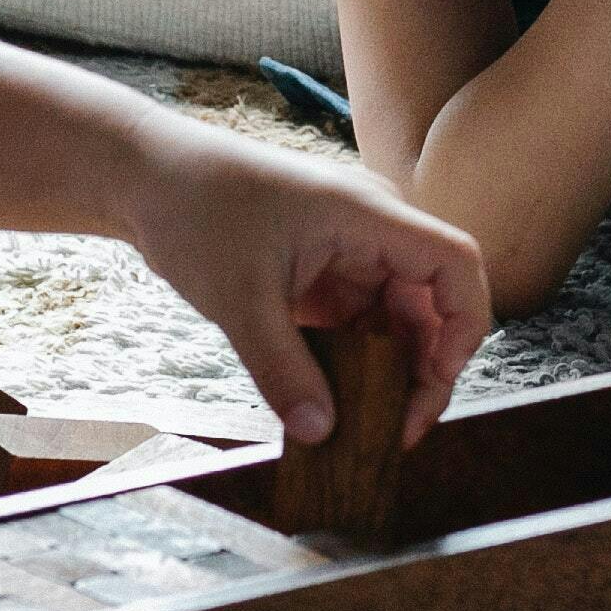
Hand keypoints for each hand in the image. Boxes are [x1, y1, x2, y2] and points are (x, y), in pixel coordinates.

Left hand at [118, 114, 489, 447]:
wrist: (146, 178)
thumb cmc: (195, 211)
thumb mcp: (239, 297)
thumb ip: (281, 367)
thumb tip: (321, 433)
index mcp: (368, 214)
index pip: (455, 263)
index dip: (464, 325)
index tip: (435, 384)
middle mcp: (370, 230)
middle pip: (431, 304)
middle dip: (422, 369)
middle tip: (397, 432)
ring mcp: (347, 251)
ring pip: (393, 321)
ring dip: (386, 373)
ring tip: (363, 428)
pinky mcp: (323, 272)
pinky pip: (358, 325)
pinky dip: (353, 365)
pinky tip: (333, 405)